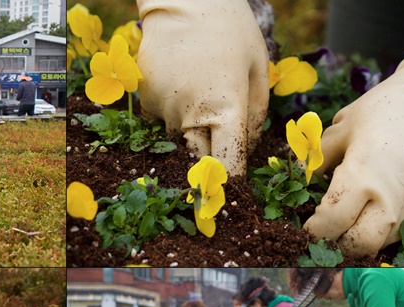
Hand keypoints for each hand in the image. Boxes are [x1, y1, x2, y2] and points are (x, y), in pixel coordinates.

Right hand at [136, 0, 268, 175]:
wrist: (184, 1)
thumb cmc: (231, 31)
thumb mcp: (258, 69)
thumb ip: (256, 116)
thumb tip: (244, 150)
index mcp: (225, 110)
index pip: (227, 166)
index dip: (231, 182)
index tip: (234, 190)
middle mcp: (189, 117)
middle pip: (200, 161)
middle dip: (210, 162)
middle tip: (218, 148)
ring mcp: (163, 111)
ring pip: (180, 139)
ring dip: (191, 131)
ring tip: (200, 92)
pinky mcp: (145, 102)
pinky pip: (162, 122)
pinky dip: (174, 112)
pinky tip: (181, 83)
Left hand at [304, 19, 403, 256]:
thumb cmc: (386, 110)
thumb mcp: (343, 127)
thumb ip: (319, 157)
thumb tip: (305, 178)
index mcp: (363, 175)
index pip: (330, 223)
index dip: (315, 231)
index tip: (307, 228)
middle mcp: (391, 198)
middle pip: (359, 245)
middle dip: (339, 243)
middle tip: (328, 231)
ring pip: (380, 243)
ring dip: (361, 237)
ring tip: (351, 218)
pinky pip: (400, 232)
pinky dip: (382, 228)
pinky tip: (375, 209)